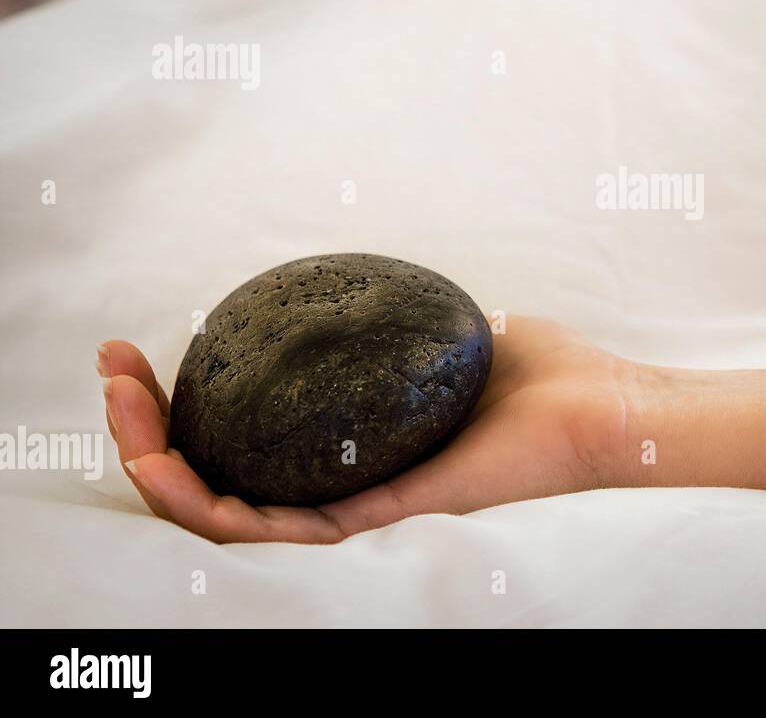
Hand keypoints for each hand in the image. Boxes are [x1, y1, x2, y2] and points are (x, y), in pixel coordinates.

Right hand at [99, 317, 635, 542]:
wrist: (603, 408)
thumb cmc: (544, 374)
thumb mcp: (448, 329)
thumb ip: (397, 318)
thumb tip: (356, 283)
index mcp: (353, 449)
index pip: (247, 440)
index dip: (178, 403)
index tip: (138, 348)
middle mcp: (348, 486)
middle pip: (222, 479)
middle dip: (146, 435)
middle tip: (110, 377)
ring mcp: (365, 510)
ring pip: (237, 517)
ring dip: (162, 477)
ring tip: (122, 428)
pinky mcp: (392, 519)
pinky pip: (294, 534)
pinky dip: (228, 515)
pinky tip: (179, 478)